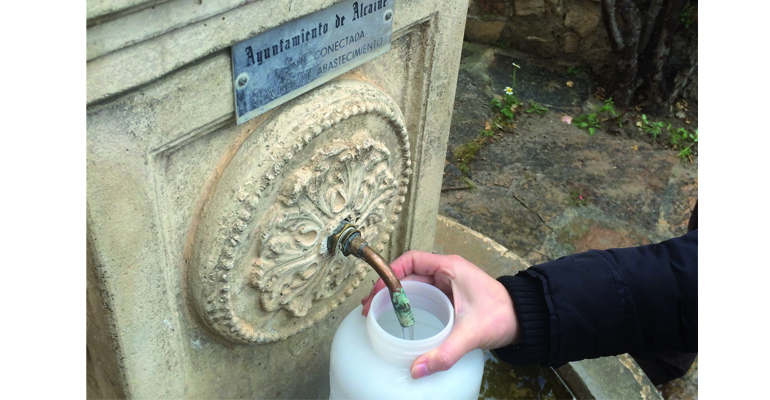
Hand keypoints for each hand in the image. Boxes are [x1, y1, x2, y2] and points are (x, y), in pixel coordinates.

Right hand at [361, 250, 519, 378]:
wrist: (524, 320)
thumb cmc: (503, 315)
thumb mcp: (471, 334)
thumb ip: (444, 353)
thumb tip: (416, 370)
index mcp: (450, 267)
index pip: (410, 260)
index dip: (390, 274)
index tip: (377, 292)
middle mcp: (446, 271)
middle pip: (407, 274)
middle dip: (386, 290)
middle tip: (371, 309)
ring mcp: (447, 284)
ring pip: (414, 286)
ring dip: (396, 298)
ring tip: (379, 315)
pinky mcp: (450, 297)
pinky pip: (423, 296)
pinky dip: (408, 305)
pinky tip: (400, 320)